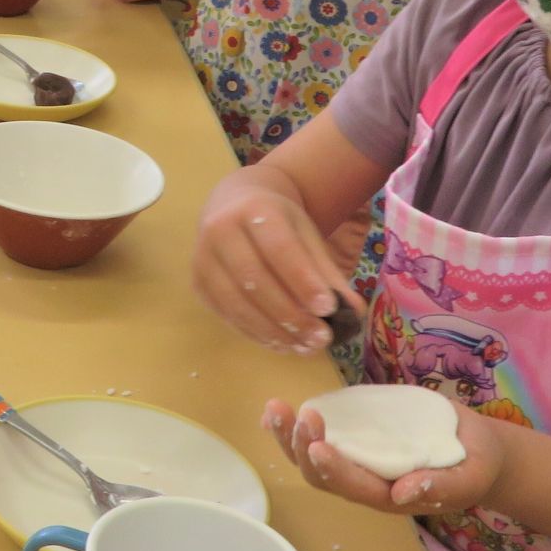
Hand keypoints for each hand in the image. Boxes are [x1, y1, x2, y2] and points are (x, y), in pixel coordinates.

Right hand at [192, 165, 365, 352]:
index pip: (279, 248)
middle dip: (290, 314)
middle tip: (321, 338)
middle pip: (255, 280)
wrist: (236, 203)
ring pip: (236, 302)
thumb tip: (353, 310)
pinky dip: (255, 333)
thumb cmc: (278, 220)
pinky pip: (226, 314)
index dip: (303, 280)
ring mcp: (203, 257)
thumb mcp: (305, 233)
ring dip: (272, 331)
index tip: (328, 308)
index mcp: (255, 209)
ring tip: (303, 347)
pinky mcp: (197, 282)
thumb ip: (326, 270)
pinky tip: (280, 343)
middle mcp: (222, 229)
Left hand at [263, 397, 509, 514]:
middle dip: (304, 447)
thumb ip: (440, 486)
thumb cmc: (475, 467)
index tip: (317, 444)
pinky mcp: (358, 437)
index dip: (333, 468)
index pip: (353, 486)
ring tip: (275, 408)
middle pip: (322, 475)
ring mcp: (358, 458)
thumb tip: (401, 493)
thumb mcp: (469, 478)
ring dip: (289, 436)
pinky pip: (321, 434)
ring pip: (312, 457)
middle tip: (299, 415)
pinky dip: (295, 427)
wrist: (478, 450)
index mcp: (389, 495)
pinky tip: (275, 412)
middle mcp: (365, 480)